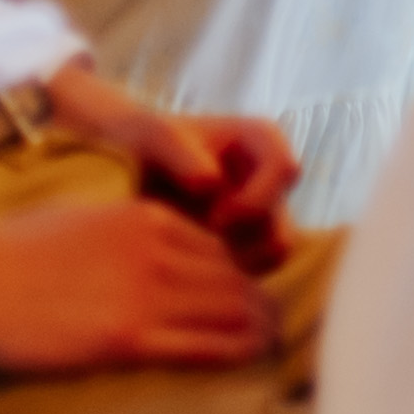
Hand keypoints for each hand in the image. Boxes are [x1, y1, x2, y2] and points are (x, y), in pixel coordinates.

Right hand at [0, 196, 278, 375]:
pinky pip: (202, 345)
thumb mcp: (84, 219)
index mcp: (144, 217)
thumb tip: (150, 254)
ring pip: (229, 309)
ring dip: (257, 327)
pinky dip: (235, 350)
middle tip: (272, 324)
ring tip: (270, 342)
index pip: (218, 246)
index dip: (239, 274)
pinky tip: (249, 357)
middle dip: (258, 301)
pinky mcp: (127, 337)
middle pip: (233, 277)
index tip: (247, 294)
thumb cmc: (16, 250)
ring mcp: (143, 293)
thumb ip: (126, 233)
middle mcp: (154, 250)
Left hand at [41, 71, 299, 271]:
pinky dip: (225, 276)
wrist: (128, 169)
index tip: (215, 215)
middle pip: (283, 223)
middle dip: (244, 243)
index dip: (254, 199)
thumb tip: (210, 185)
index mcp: (262, 139)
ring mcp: (264, 214)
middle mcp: (271, 179)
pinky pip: (255, 271)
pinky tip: (190, 268)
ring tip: (191, 257)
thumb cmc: (144, 144)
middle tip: (199, 247)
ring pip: (273, 255)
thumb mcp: (152, 137)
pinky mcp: (250, 244)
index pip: (285, 169)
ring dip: (235, 264)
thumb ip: (178, 152)